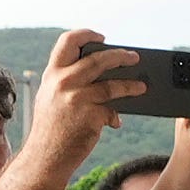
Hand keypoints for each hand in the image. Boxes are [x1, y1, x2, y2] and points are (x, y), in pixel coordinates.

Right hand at [18, 29, 146, 175]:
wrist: (46, 156)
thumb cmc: (52, 127)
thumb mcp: (52, 97)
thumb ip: (68, 83)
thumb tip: (101, 75)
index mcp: (52, 73)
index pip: (67, 41)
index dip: (86, 34)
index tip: (102, 37)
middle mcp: (63, 82)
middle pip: (98, 59)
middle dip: (120, 56)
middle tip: (135, 57)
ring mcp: (76, 98)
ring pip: (112, 85)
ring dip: (131, 85)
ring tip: (143, 86)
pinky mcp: (90, 115)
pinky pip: (112, 109)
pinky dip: (115, 115)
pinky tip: (116, 121)